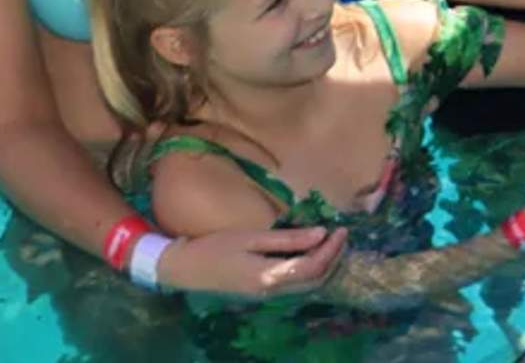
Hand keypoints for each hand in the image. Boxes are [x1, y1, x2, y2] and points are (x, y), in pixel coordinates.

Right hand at [154, 225, 348, 296]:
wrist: (183, 270)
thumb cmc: (214, 248)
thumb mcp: (251, 237)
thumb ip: (287, 238)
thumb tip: (321, 233)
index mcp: (268, 277)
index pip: (312, 267)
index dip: (331, 250)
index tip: (340, 229)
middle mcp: (271, 292)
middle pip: (315, 280)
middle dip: (333, 258)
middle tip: (341, 234)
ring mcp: (266, 295)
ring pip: (307, 285)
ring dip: (324, 265)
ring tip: (331, 242)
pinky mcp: (262, 291)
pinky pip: (295, 284)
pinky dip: (310, 270)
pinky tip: (311, 252)